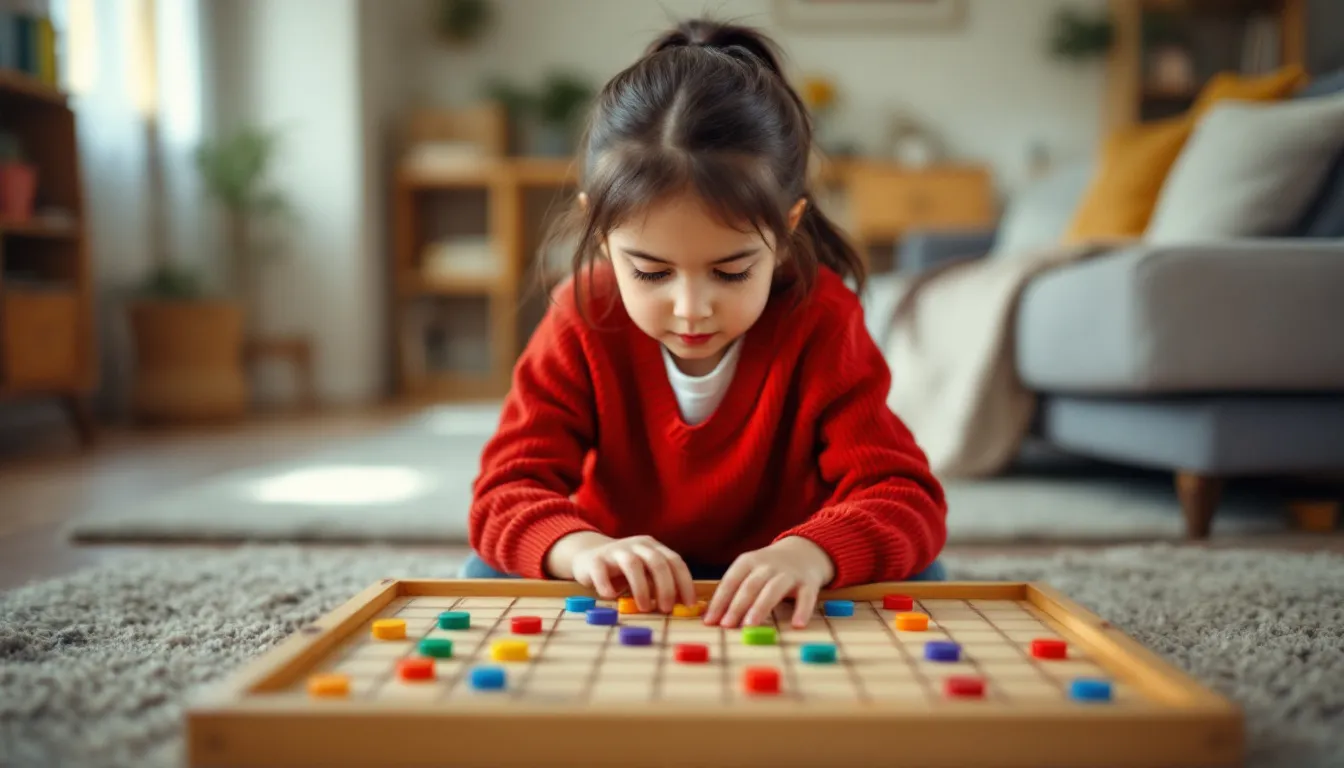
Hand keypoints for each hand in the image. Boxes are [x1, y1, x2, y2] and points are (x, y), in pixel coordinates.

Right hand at [547, 532, 696, 612]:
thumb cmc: (623, 571)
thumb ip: (660, 584)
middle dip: (666, 587)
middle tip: (667, 609)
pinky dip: (606, 584)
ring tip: (645, 608)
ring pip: (633, 564)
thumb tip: (683, 606)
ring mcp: (615, 551)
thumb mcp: (645, 573)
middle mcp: (637, 546)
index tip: (689, 605)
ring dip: (642, 588)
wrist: (587, 556)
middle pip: (657, 562)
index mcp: (653, 547)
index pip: (675, 561)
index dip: (684, 583)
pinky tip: (611, 597)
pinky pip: (601, 570)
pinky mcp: (595, 560)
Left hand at [704, 537, 833, 628]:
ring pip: (773, 590)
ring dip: (760, 608)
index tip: (709, 621)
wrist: (804, 551)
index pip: (730, 581)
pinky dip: (802, 610)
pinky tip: (797, 625)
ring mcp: (788, 573)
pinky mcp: (808, 582)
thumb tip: (712, 619)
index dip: (719, 601)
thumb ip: (733, 591)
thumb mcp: (749, 571)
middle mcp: (767, 566)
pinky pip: (806, 597)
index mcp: (747, 562)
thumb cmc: (768, 569)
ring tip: (750, 626)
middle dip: (737, 606)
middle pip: (750, 586)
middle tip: (727, 626)